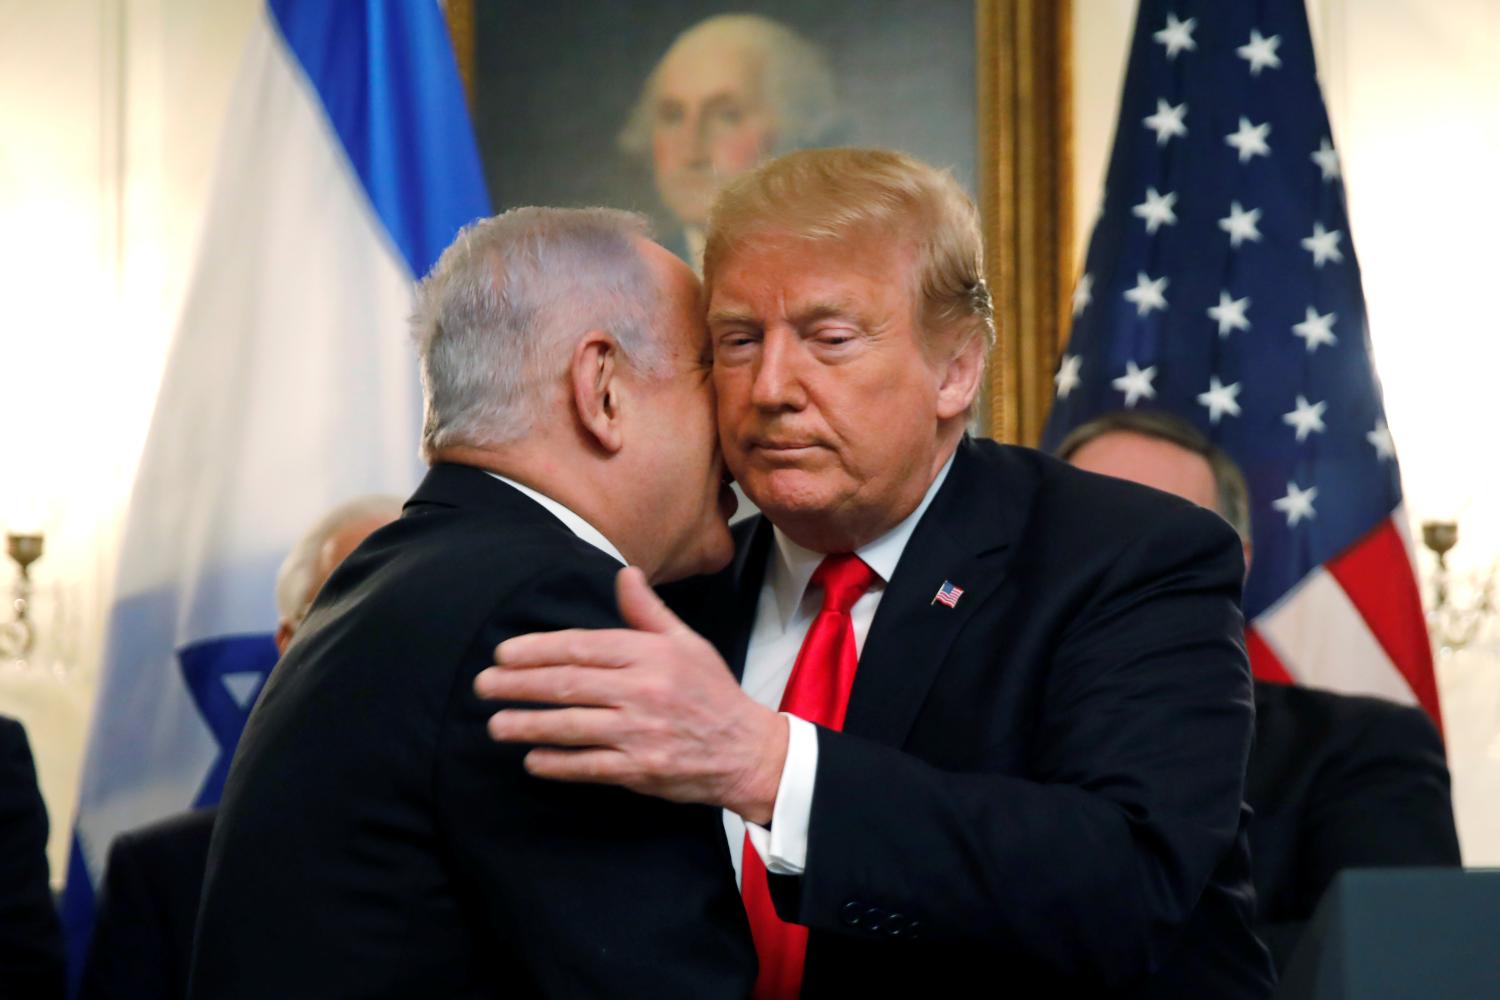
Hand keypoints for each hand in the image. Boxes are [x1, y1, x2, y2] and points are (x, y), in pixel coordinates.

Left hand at [474, 567, 788, 823]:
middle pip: (568, 684)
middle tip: (484, 685)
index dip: (538, 650)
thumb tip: (624, 575)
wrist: (747, 751)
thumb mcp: (687, 643)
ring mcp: (641, 732)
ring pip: (572, 726)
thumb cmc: (712, 693)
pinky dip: (558, 764)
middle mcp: (644, 690)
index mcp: (651, 654)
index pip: (582, 647)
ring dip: (528, 725)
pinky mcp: (642, 769)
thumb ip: (648, 612)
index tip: (504, 653)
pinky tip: (532, 760)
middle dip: (519, 684)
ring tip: (496, 724)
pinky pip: (589, 766)